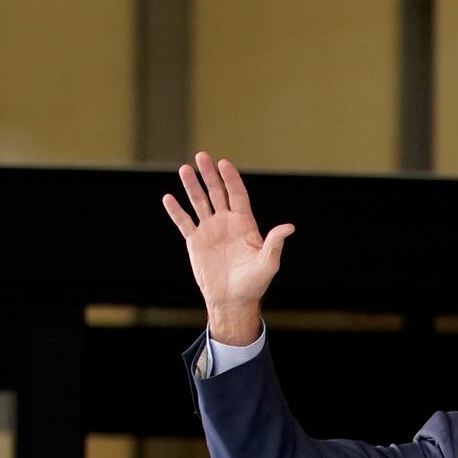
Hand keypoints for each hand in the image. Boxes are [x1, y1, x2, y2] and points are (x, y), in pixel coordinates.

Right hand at [161, 151, 293, 344]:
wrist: (233, 300)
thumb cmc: (254, 284)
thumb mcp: (267, 263)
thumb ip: (275, 243)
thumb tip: (289, 227)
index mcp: (245, 224)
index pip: (237, 195)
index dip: (230, 179)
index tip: (224, 164)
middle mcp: (226, 222)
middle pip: (217, 193)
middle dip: (209, 175)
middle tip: (202, 156)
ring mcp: (210, 230)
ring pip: (199, 203)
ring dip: (192, 187)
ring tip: (184, 170)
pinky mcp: (195, 241)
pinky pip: (184, 222)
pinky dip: (176, 211)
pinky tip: (168, 198)